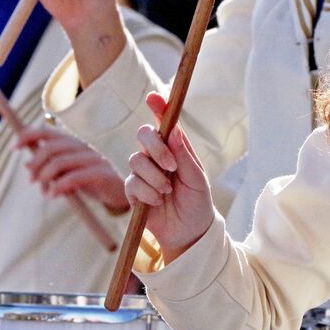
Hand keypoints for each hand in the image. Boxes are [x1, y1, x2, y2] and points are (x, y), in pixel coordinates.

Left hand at [19, 123, 128, 212]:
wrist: (122, 193)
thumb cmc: (92, 181)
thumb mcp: (68, 172)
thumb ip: (50, 167)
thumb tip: (26, 165)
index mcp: (73, 143)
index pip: (47, 132)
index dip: (28, 136)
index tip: (14, 148)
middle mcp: (82, 147)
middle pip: (51, 148)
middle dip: (35, 164)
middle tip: (32, 180)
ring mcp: (93, 159)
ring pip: (60, 162)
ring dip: (45, 178)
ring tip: (44, 192)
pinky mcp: (101, 173)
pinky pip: (74, 178)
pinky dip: (59, 187)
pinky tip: (54, 196)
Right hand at [125, 92, 214, 260]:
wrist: (190, 232)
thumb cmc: (197, 202)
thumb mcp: (197, 178)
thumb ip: (184, 155)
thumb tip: (172, 130)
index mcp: (175, 148)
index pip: (164, 123)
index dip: (158, 107)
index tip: (154, 97)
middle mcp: (156, 156)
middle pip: (143, 135)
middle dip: (156, 148)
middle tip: (171, 166)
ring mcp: (143, 173)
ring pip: (136, 160)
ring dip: (154, 177)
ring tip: (168, 192)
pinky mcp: (133, 191)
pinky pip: (132, 183)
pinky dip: (148, 192)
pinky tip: (158, 202)